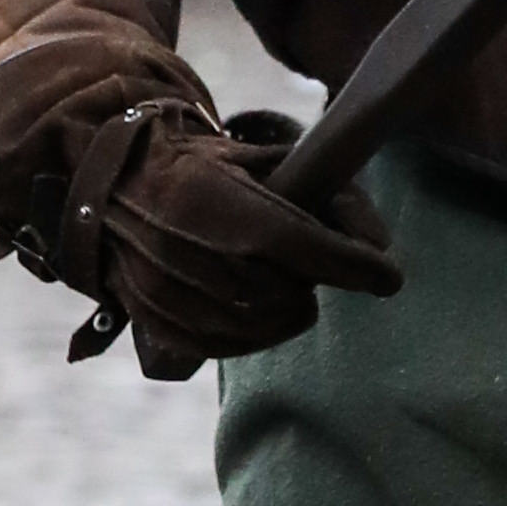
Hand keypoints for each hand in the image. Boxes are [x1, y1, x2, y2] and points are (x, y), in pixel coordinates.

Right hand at [67, 102, 400, 379]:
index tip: (386, 277)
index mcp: (207, 194)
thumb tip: (381, 248)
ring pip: (256, 324)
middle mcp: (176, 244)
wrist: (120, 184)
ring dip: (287, 309)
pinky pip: (224, 346)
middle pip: (279, 290)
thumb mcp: (273, 158)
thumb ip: (333, 195)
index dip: (347, 263)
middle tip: (310, 263)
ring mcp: (158, 286)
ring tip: (284, 282)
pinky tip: (266, 312)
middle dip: (309, 281)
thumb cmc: (213, 169)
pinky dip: (257, 335)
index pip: (291, 239)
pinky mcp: (152, 318)